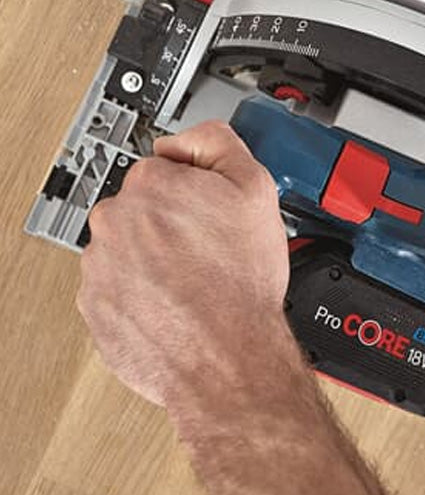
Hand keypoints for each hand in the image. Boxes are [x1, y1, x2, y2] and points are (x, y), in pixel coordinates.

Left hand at [77, 121, 289, 403]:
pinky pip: (120, 288)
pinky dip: (144, 293)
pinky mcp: (96, 306)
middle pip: (145, 210)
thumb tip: (193, 139)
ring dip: (156, 260)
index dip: (197, 193)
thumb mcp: (257, 191)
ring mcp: (100, 266)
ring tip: (196, 282)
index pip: (168, 171)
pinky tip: (177, 303)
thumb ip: (221, 146)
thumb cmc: (240, 283)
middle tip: (208, 250)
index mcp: (150, 186)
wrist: (227, 355)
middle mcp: (115, 221)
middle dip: (173, 225)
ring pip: (131, 250)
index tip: (210, 213)